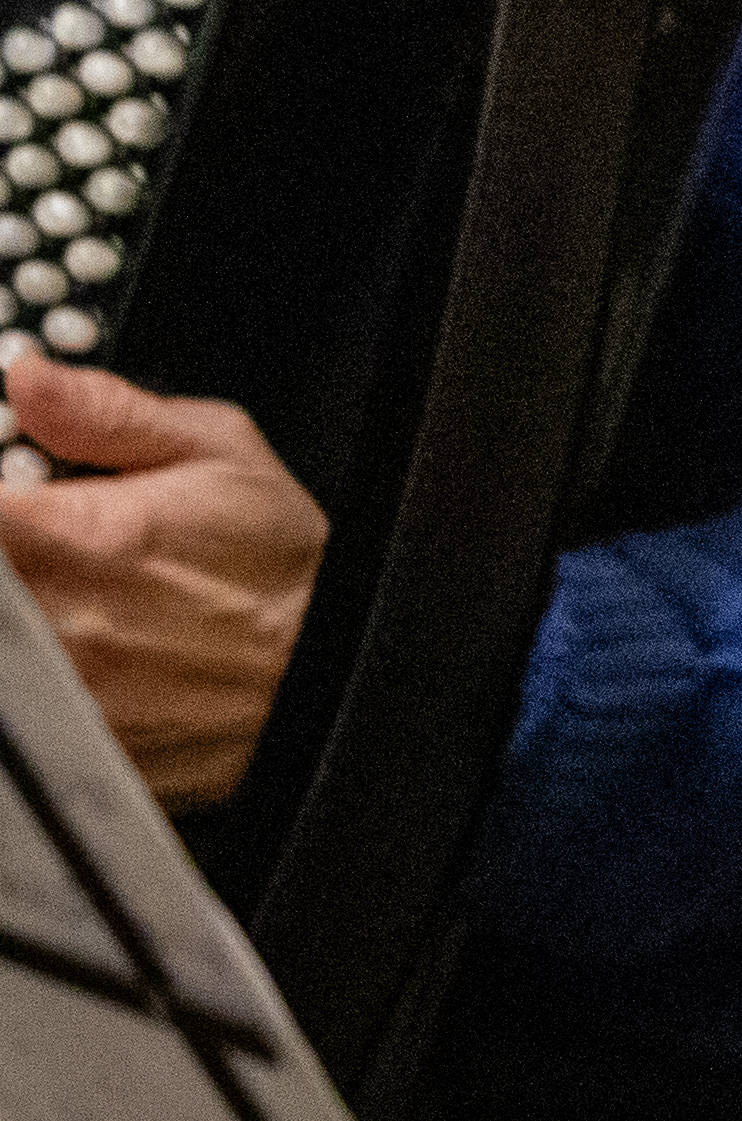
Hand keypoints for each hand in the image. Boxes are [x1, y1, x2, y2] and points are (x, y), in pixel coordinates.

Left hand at [0, 350, 327, 809]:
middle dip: (10, 557)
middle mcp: (56, 620)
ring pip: (3, 638)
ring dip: (23, 611)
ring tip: (80, 593)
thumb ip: (105, 412)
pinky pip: (25, 705)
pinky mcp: (70, 743)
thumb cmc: (280, 564)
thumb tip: (25, 378)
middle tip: (45, 542)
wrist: (329, 667)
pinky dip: (40, 672)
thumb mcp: (218, 450)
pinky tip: (93, 646)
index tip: (16, 487)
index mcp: (75, 535)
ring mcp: (59, 691)